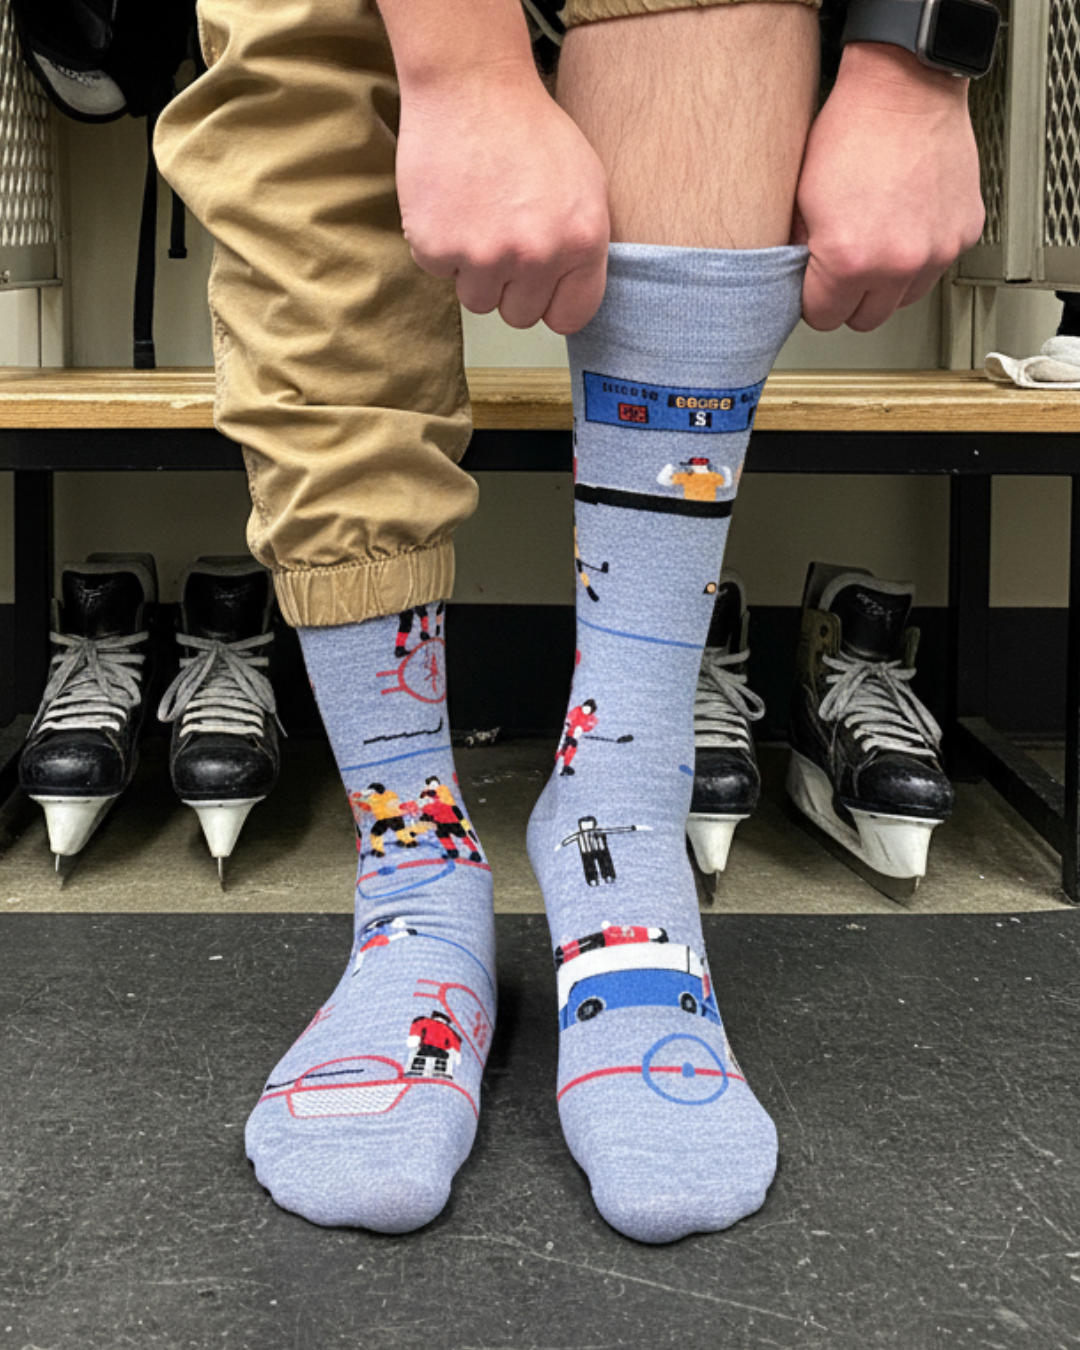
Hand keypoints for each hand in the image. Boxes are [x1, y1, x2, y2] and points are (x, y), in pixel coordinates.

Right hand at [396, 71, 609, 333]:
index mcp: (582, 242)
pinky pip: (440, 272)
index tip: (540, 287)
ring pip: (477, 300)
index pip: (569, 318)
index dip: (551, 302)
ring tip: (476, 216)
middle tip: (501, 236)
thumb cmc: (529, 129)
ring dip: (473, 269)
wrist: (471, 84)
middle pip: (518, 315)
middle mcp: (537, 255)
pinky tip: (451, 204)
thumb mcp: (586, 185)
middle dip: (509, 286)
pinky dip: (440, 245)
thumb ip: (582, 247)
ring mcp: (484, 256)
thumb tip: (569, 295)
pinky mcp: (437, 248)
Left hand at [794, 43, 984, 331]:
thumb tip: (798, 281)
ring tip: (877, 242)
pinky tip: (906, 224)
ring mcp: (936, 251)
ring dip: (887, 282)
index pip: (824, 319)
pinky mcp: (963, 234)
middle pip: (865, 319)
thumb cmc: (852, 131)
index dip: (814, 299)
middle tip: (843, 267)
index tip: (816, 284)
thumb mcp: (801, 200)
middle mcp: (898, 263)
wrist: (905, 85)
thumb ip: (800, 253)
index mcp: (849, 260)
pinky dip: (920, 255)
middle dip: (849, 297)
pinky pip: (935, 267)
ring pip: (903, 299)